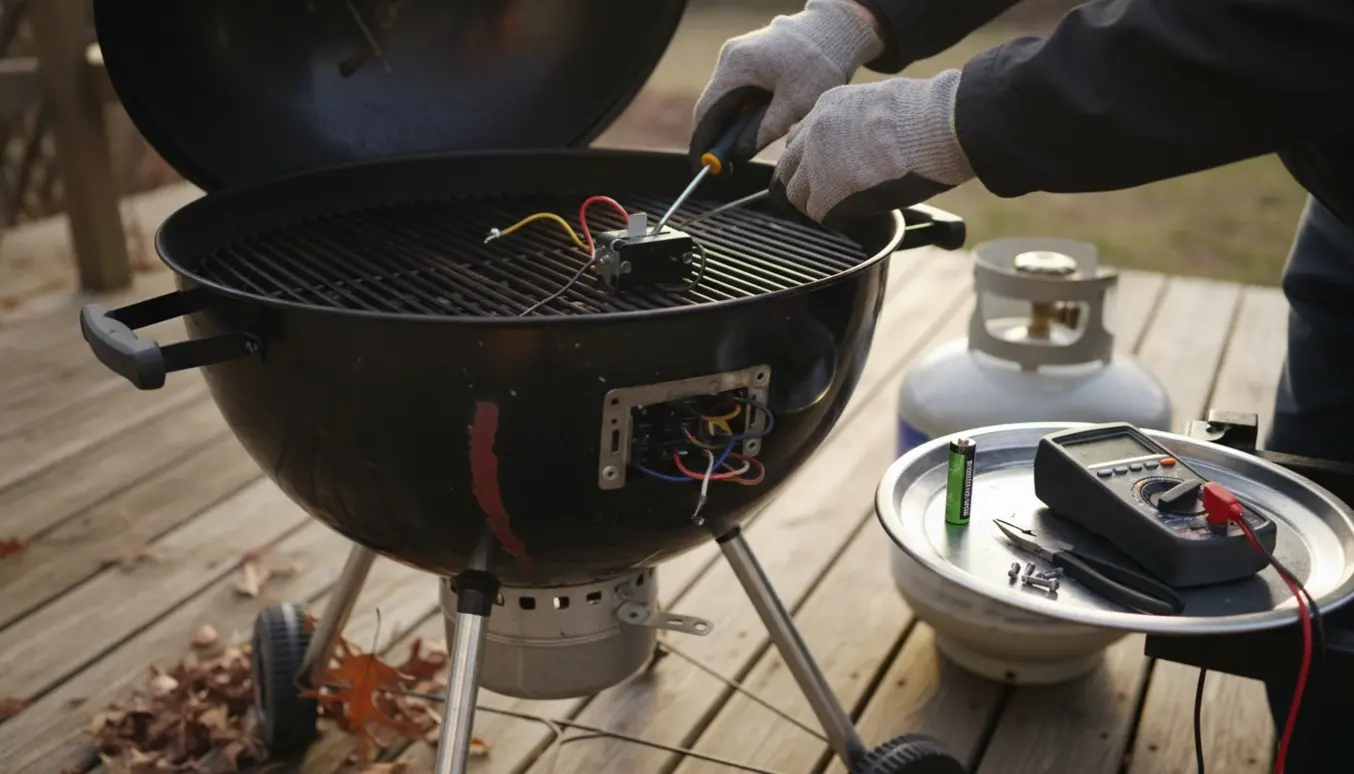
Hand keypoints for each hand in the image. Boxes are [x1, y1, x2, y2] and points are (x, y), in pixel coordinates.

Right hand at [689, 0, 883, 168]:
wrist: (836, 31)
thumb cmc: (819, 65)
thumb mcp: (794, 105)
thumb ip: (762, 132)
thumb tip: (737, 155)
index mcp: (737, 66)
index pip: (707, 111)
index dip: (704, 141)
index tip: (707, 165)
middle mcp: (731, 55)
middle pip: (714, 104)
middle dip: (721, 133)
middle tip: (730, 160)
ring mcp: (738, 53)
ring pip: (726, 96)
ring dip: (734, 119)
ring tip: (750, 139)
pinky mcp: (749, 55)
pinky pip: (738, 87)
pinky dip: (744, 105)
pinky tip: (761, 118)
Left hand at [771, 70, 974, 230]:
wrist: (937, 126)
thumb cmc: (927, 115)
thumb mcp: (883, 103)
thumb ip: (861, 122)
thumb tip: (868, 142)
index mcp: (829, 105)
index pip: (800, 137)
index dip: (810, 159)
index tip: (822, 170)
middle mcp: (816, 131)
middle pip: (787, 167)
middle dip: (801, 184)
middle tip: (821, 197)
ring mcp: (817, 163)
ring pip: (796, 194)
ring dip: (815, 204)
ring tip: (840, 208)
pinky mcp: (828, 192)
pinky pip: (818, 214)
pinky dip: (833, 219)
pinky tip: (852, 217)